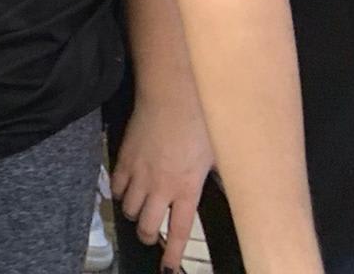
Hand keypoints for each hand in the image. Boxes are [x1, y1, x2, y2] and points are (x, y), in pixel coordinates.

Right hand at [111, 90, 214, 270]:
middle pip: (147, 226)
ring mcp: (139, 173)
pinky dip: (119, 193)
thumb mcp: (220, 156)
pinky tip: (125, 190)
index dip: (172, 253)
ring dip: (134, 214)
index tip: (166, 267)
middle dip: (149, 236)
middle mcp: (160, 187)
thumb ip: (220, 179)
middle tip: (152, 234)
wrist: (172, 96)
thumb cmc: (201, 123)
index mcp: (187, 189)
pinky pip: (115, 186)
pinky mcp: (124, 157)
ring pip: (129, 209)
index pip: (179, 231)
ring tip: (140, 210)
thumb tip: (237, 192)